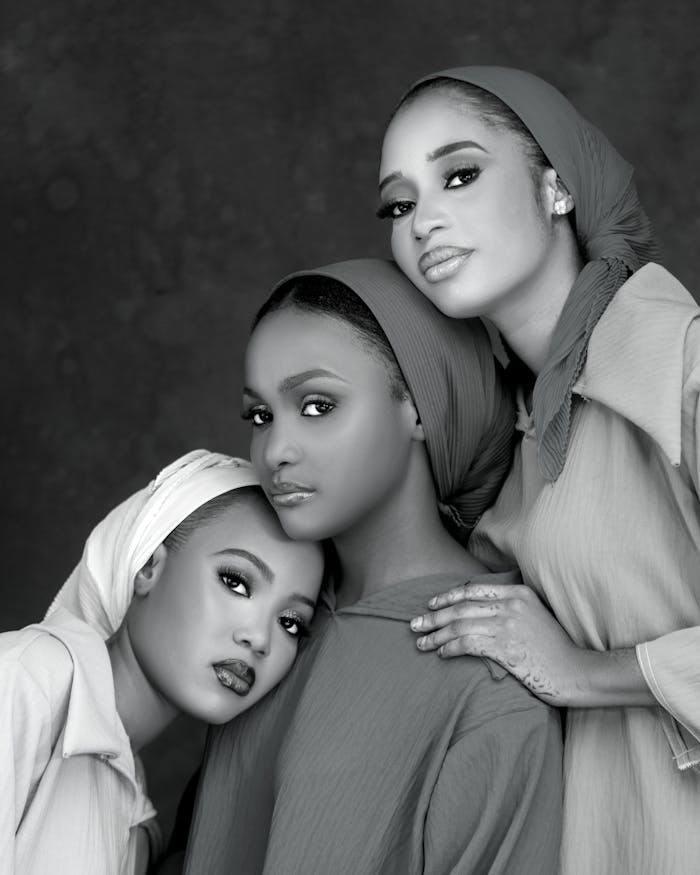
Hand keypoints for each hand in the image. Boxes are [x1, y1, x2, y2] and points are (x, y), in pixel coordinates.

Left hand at [410, 571, 587, 705]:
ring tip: (421, 643)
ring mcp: (509, 626)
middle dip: (434, 616)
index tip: (431, 604)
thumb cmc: (556, 649)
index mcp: (518, 593)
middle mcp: (512, 605)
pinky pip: (469, 644)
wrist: (578, 672)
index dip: (448, 596)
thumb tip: (479, 611)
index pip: (473, 589)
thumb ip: (511, 608)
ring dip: (436, 635)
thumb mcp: (535, 616)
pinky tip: (442, 654)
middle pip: (461, 607)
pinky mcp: (507, 648)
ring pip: (460, 625)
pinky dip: (451, 648)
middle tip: (414, 624)